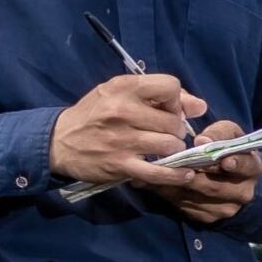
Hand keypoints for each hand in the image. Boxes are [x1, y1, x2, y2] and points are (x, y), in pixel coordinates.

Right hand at [50, 72, 206, 188]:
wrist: (60, 142)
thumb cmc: (94, 114)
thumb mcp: (120, 94)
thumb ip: (160, 96)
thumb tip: (201, 106)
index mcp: (123, 88)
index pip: (169, 86)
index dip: (176, 99)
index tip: (168, 109)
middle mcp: (122, 112)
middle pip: (173, 120)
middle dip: (176, 128)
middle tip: (165, 132)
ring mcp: (122, 140)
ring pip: (170, 145)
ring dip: (174, 149)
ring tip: (164, 148)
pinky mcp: (121, 165)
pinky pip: (158, 172)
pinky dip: (176, 174)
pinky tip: (184, 173)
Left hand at [161, 120, 261, 226]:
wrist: (232, 179)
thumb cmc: (229, 149)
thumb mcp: (230, 134)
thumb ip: (219, 133)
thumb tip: (202, 141)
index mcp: (252, 169)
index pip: (246, 167)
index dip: (236, 164)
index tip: (225, 161)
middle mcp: (242, 193)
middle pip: (213, 186)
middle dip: (190, 175)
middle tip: (170, 164)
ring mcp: (224, 209)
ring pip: (195, 197)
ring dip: (173, 185)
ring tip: (156, 172)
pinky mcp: (207, 218)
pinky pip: (184, 206)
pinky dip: (167, 194)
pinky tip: (155, 182)